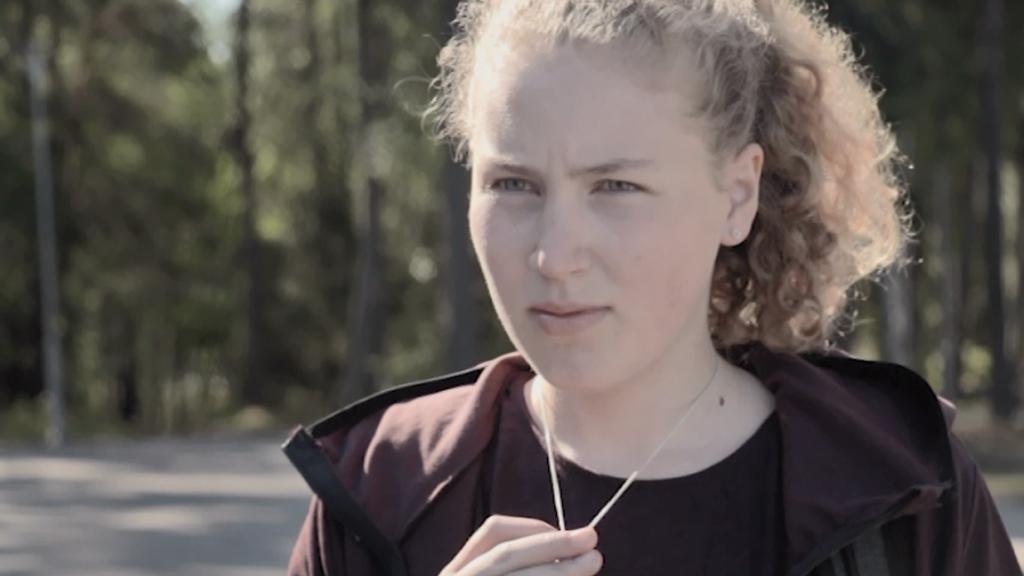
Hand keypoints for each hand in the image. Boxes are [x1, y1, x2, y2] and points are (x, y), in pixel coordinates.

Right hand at [439, 514, 601, 575]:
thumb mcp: (497, 573)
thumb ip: (524, 564)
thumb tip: (576, 548)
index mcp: (459, 570)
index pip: (493, 533)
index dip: (533, 528)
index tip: (568, 537)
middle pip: (505, 556)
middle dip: (553, 545)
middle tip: (593, 544)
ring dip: (558, 571)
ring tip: (591, 564)